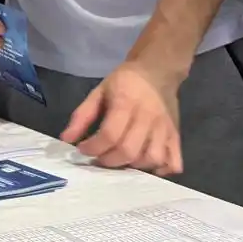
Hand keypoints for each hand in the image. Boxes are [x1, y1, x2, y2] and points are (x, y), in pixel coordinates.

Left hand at [60, 61, 182, 174]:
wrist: (157, 71)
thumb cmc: (124, 82)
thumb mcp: (99, 92)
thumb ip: (82, 115)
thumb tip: (66, 139)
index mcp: (126, 104)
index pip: (109, 134)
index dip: (93, 147)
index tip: (83, 149)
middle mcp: (148, 118)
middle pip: (129, 150)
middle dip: (109, 161)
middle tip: (99, 157)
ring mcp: (165, 129)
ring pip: (152, 159)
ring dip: (133, 166)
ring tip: (121, 159)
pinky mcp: (176, 137)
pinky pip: (174, 163)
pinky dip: (160, 170)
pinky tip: (146, 165)